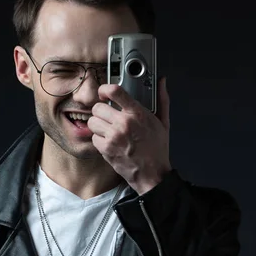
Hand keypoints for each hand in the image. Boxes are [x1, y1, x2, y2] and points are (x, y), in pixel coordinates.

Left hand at [87, 77, 171, 194]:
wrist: (152, 173)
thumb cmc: (156, 150)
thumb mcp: (162, 122)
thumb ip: (161, 99)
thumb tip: (162, 82)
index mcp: (137, 113)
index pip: (115, 91)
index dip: (104, 89)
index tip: (103, 92)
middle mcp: (124, 123)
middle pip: (97, 107)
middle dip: (101, 112)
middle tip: (108, 117)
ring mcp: (113, 136)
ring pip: (92, 121)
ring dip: (98, 126)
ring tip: (109, 131)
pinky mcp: (106, 148)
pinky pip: (93, 137)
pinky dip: (99, 140)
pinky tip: (110, 142)